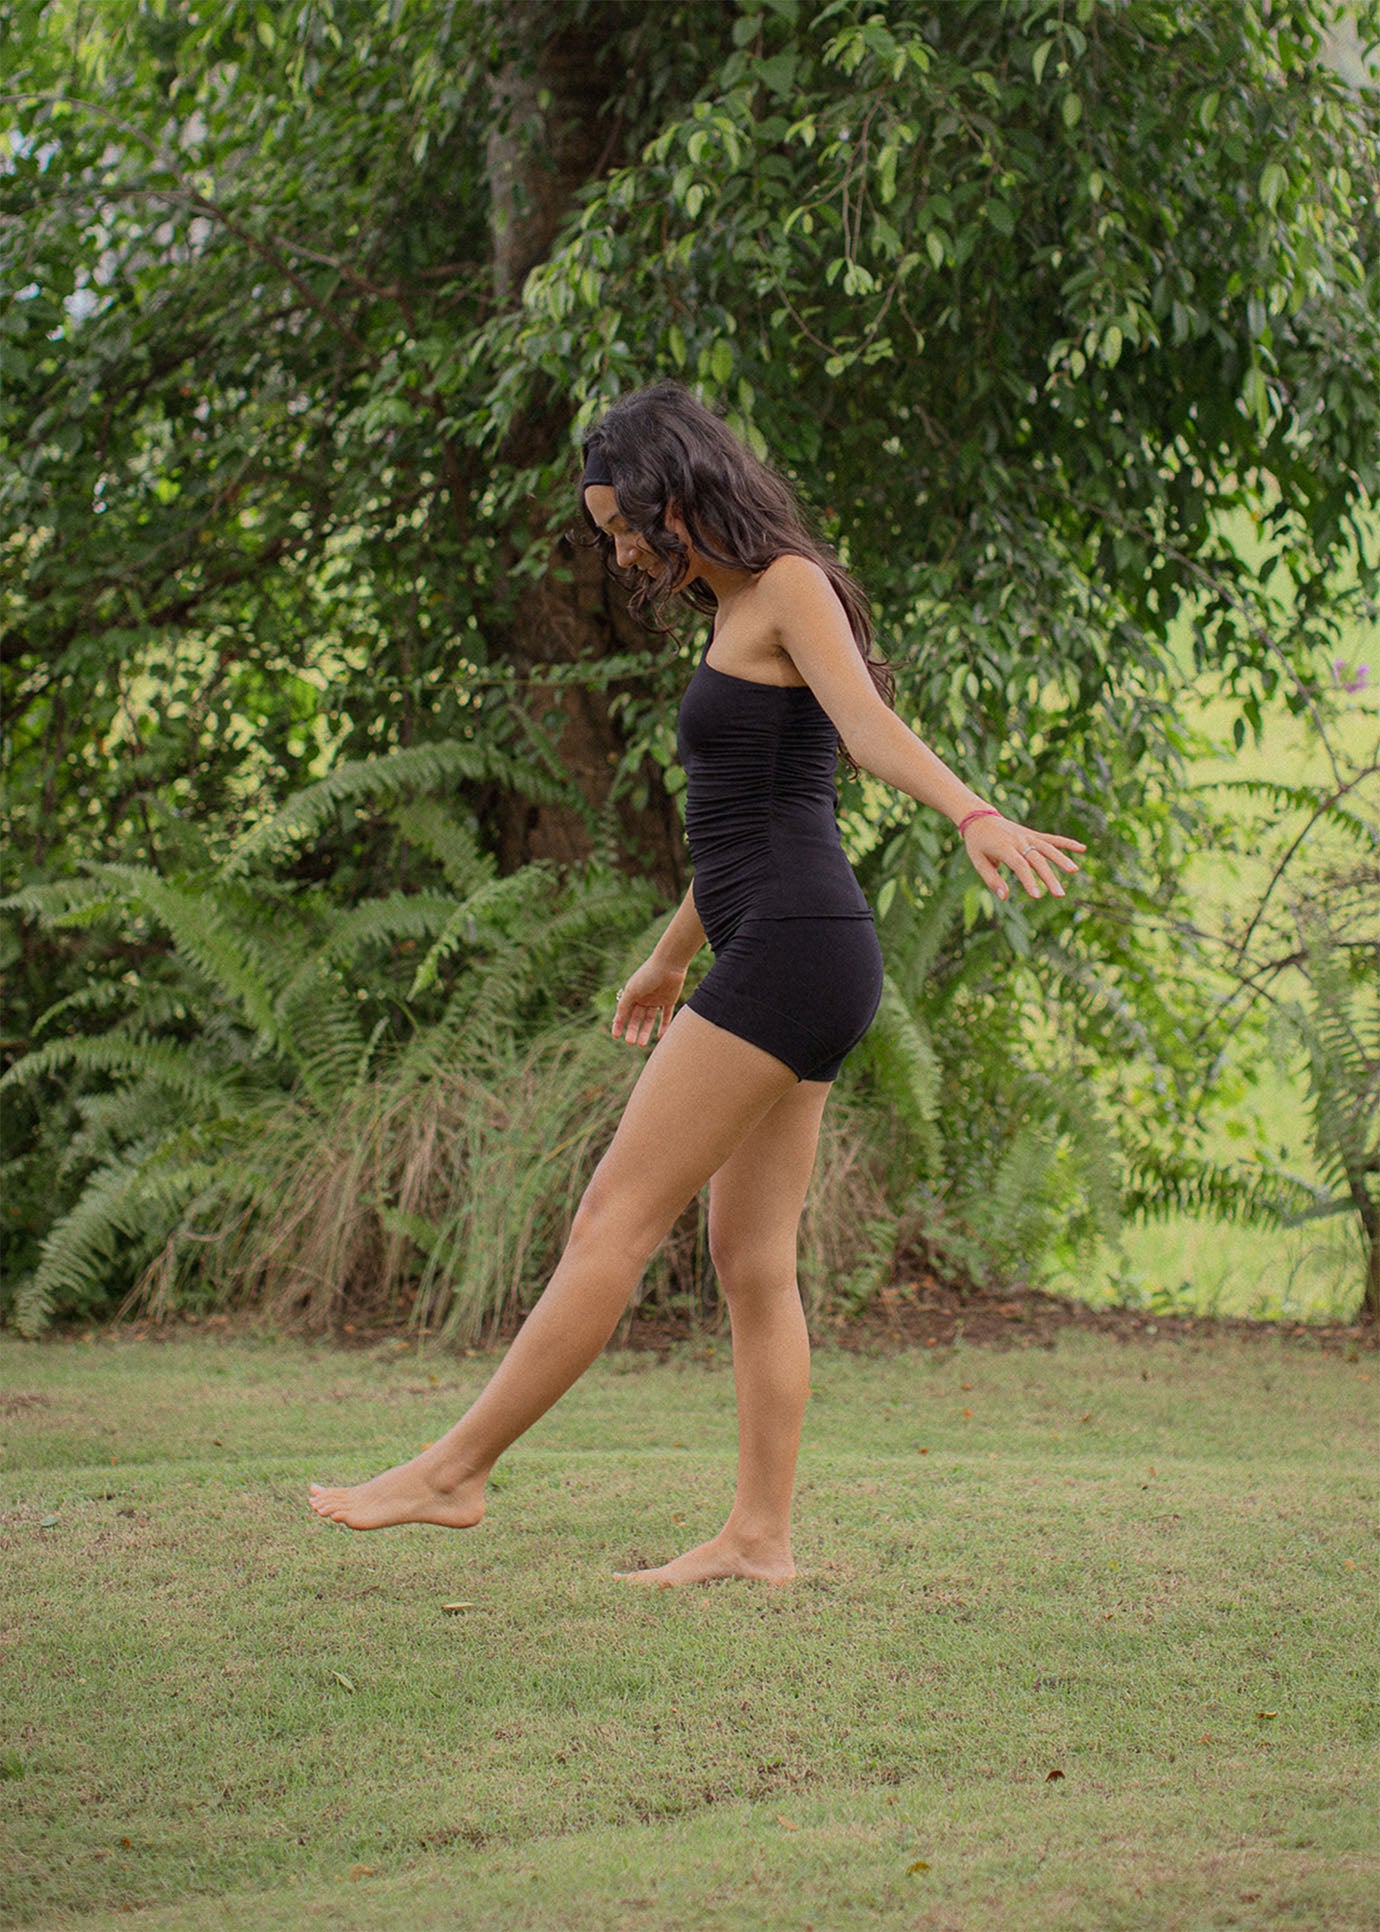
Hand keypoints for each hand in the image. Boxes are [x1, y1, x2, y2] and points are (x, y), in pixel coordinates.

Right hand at [611, 956, 686, 1046]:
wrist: (669, 964)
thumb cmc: (648, 975)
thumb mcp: (632, 991)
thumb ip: (624, 1006)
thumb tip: (617, 1021)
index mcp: (632, 993)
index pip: (624, 1012)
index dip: (619, 1023)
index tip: (615, 1036)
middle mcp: (644, 997)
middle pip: (636, 1017)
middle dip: (632, 1030)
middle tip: (630, 1042)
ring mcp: (656, 999)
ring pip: (650, 1019)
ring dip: (645, 1031)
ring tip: (642, 1044)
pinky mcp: (669, 1000)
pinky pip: (666, 1015)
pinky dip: (663, 1026)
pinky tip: (659, 1036)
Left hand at [963, 815, 1085, 901]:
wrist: (978, 817)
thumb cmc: (977, 844)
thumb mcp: (978, 861)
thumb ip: (992, 879)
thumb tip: (1005, 897)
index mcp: (1004, 848)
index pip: (1020, 866)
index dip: (1029, 881)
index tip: (1037, 897)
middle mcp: (1018, 840)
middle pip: (1037, 860)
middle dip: (1049, 877)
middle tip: (1059, 894)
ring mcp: (1027, 836)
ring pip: (1047, 847)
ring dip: (1062, 859)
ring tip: (1074, 871)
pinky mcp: (1032, 834)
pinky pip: (1051, 838)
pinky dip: (1066, 843)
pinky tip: (1082, 849)